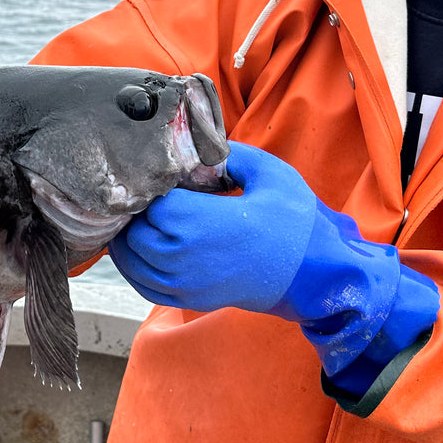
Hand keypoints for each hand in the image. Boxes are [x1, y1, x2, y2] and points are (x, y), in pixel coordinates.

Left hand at [110, 142, 437, 379]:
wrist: (314, 276)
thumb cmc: (295, 224)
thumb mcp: (268, 174)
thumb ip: (228, 154)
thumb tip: (198, 144)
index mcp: (200, 221)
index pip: (149, 200)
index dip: (147, 183)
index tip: (154, 171)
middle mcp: (184, 256)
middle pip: (134, 228)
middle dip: (135, 208)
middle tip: (144, 190)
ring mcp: (184, 282)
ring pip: (130, 259)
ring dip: (127, 236)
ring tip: (137, 214)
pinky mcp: (188, 298)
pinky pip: (143, 284)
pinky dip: (132, 265)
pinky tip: (136, 247)